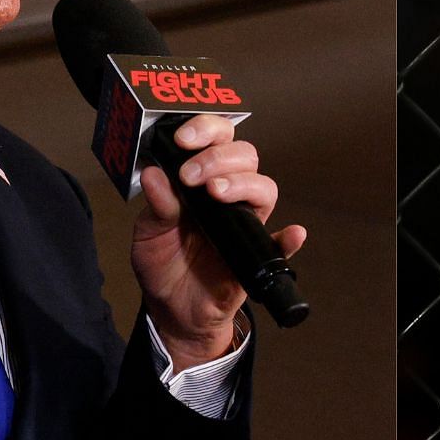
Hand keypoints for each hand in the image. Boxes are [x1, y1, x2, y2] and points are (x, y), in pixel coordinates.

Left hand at [131, 114, 306, 367]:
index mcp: (201, 181)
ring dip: (244, 183)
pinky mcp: (256, 255)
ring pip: (264, 188)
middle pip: (245, 156)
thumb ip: (156, 206)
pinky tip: (291, 233)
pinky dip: (289, 238)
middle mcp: (228, 195)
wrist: (171, 309)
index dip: (206, 130)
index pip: (217, 140)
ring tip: (217, 193)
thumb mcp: (148, 234)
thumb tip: (154, 173)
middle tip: (190, 177)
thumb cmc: (163, 264)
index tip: (183, 140)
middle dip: (217, 158)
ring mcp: (244, 223)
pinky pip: (280, 244)